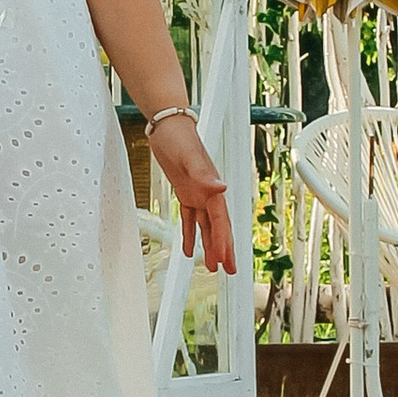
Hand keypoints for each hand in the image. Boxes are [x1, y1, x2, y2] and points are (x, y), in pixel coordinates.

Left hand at [144, 109, 237, 272]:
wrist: (168, 126)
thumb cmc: (179, 139)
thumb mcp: (190, 158)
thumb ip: (204, 175)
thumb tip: (222, 188)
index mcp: (212, 188)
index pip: (220, 221)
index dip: (224, 242)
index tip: (226, 261)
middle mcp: (208, 193)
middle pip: (218, 227)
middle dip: (223, 249)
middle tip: (229, 270)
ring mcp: (197, 193)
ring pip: (205, 226)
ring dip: (209, 245)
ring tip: (211, 266)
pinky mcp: (185, 191)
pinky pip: (189, 218)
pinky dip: (190, 233)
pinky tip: (188, 248)